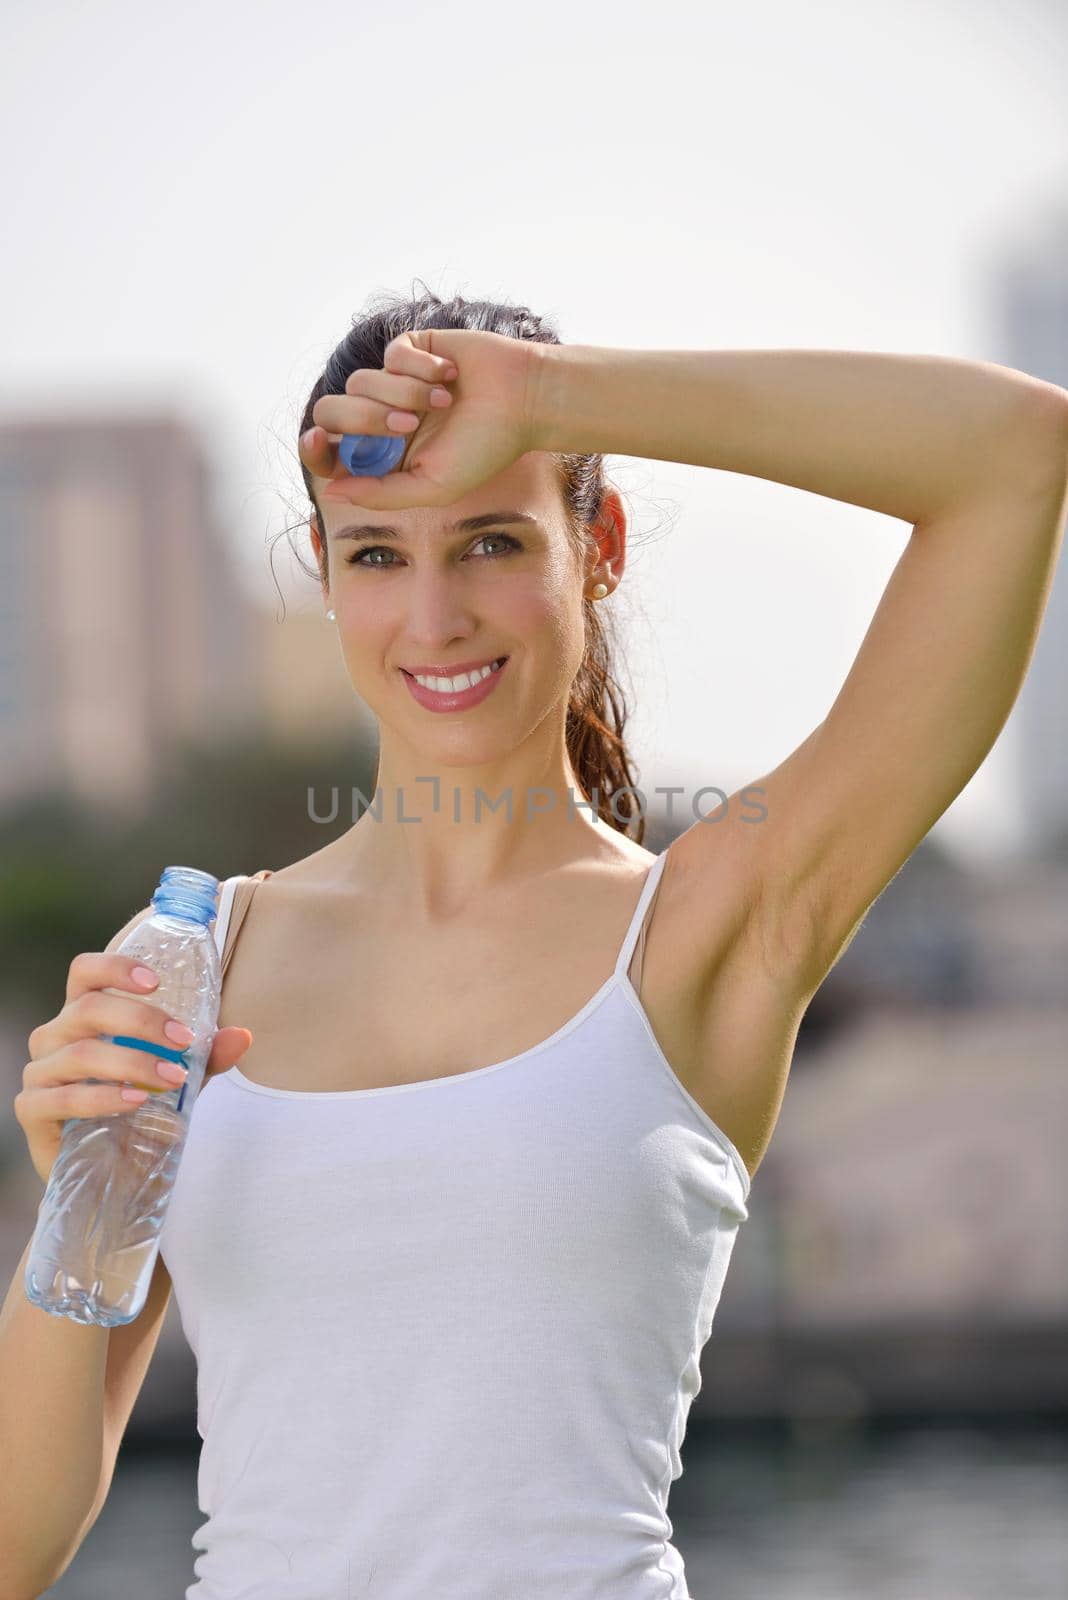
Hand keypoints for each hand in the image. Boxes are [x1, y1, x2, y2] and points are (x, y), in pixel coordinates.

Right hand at [15, 951, 253, 1184]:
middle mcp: (55, 1036)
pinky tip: (136, 1101)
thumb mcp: (178, 1078)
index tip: (157, 981)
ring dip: (133, 1062)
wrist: (112, 1172)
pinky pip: (64, 1097)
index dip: (116, 968)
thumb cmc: (138, 1110)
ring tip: (172, 1078)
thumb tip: (242, 1035)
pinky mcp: (32, 1110)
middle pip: (88, 1009)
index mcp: (84, 1016)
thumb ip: (207, 1057)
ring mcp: (40, 1072)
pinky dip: (104, 1097)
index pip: (86, 973)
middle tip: (183, 1040)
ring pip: (80, 1053)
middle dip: (142, 1021)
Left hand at [300, 328, 543, 509]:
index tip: (316, 439)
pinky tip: (449, 376)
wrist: (523, 402)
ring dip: (403, 393)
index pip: (328, 451)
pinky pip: (391, 355)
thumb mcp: (432, 487)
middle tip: (407, 425)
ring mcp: (393, 382)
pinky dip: (420, 368)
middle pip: (332, 411)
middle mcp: (381, 418)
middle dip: (364, 418)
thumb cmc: (484, 449)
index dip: (313, 447)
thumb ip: (381, 495)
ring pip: (360, 382)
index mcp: (381, 455)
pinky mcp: (410, 349)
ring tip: (443, 403)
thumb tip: (331, 492)